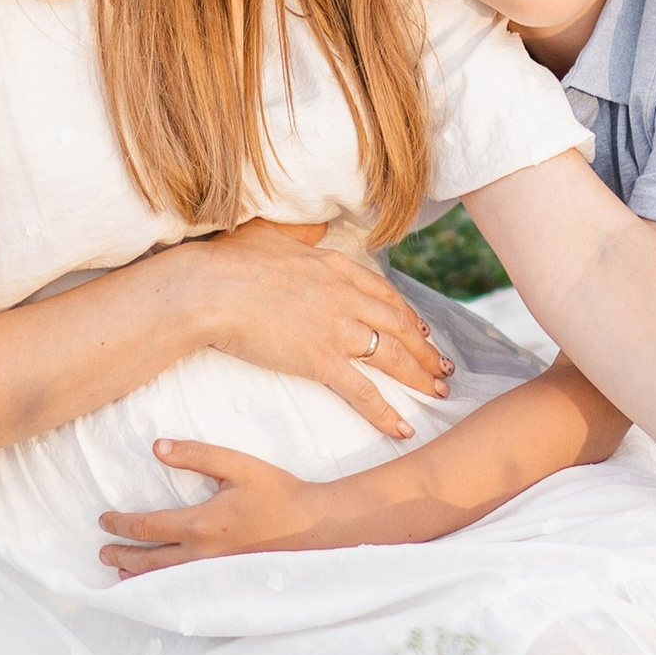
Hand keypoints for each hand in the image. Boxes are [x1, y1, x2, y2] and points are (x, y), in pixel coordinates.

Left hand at [100, 442, 329, 575]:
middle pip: (147, 561)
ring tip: (121, 572)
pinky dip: (161, 588)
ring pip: (163, 580)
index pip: (145, 528)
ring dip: (137, 575)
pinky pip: (183, 589)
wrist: (313, 526)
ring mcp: (212, 573)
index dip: (120, 524)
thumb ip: (196, 455)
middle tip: (102, 552)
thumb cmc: (278, 492)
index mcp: (200, 525)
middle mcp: (201, 555)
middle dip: (121, 555)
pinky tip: (158, 587)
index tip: (104, 519)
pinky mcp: (225, 582)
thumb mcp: (237, 465)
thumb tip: (157, 447)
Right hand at [181, 221, 450, 439]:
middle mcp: (346, 296)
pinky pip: (362, 392)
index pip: (384, 293)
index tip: (423, 328)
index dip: (407, 314)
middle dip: (426, 348)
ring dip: (420, 376)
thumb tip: (315, 225)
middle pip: (399, 325)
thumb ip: (300, 234)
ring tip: (439, 391)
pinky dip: (386, 413)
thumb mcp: (272, 235)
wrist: (211, 289)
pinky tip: (402, 429)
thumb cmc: (229, 262)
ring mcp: (337, 329)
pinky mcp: (321, 360)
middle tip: (444, 366)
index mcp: (335, 268)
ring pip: (392, 356)